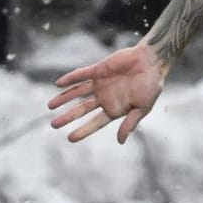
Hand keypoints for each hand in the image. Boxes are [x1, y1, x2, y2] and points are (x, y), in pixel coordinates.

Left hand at [48, 44, 169, 143]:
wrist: (152, 61)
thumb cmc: (152, 85)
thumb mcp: (143, 108)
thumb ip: (130, 123)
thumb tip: (120, 141)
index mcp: (115, 108)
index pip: (96, 122)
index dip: (83, 130)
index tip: (70, 138)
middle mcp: (105, 97)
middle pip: (82, 109)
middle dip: (68, 117)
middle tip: (53, 125)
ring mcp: (100, 84)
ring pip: (77, 93)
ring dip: (63, 99)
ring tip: (50, 106)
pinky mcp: (98, 70)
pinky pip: (81, 75)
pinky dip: (70, 79)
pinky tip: (59, 84)